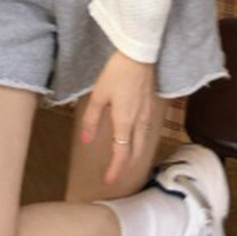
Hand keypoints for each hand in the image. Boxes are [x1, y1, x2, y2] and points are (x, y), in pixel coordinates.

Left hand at [80, 49, 155, 185]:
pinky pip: (147, 131)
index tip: (108, 181)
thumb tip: (86, 139)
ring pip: (143, 142)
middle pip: (135, 152)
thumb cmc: (117, 73)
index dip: (115, 170)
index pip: (122, 154)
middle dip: (126, 166)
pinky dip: (141, 142)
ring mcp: (147, 114)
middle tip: (116, 174)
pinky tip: (135, 137)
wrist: (139, 54)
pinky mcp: (151, 105)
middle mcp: (139, 122)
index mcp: (125, 122)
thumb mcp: (99, 95)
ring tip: (125, 160)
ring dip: (135, 155)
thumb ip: (92, 118)